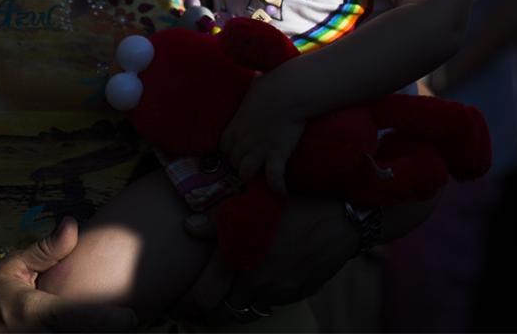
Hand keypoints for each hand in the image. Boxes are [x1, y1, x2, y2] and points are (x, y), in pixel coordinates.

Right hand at [0, 217, 136, 332]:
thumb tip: (73, 224)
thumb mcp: (13, 267)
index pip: (80, 316)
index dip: (111, 320)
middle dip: (107, 332)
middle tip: (126, 323)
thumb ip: (46, 251)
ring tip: (111, 327)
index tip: (132, 316)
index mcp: (35, 312)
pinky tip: (91, 330)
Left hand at [176, 196, 357, 324]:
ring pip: (247, 311)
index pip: (203, 297)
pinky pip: (271, 304)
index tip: (179, 306)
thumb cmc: (290, 206)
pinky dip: (262, 299)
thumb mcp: (249, 206)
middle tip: (203, 306)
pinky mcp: (296, 295)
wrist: (337, 219)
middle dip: (211, 311)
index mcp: (237, 258)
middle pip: (223, 312)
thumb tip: (187, 227)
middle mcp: (254, 281)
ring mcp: (277, 292)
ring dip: (237, 307)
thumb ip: (216, 221)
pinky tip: (261, 285)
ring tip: (230, 297)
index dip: (188, 306)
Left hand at [219, 72, 305, 193]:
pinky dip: (277, 186)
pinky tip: (281, 191)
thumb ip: (250, 91)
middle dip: (239, 164)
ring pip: (245, 173)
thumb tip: (255, 80)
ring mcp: (259, 149)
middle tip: (249, 163)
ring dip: (251, 175)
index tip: (237, 150)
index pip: (223, 147)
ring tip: (259, 176)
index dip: (230, 151)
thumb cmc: (272, 85)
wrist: (289, 91)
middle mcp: (243, 141)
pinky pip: (273, 178)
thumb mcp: (253, 87)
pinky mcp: (277, 155)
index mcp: (235, 125)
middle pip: (233, 162)